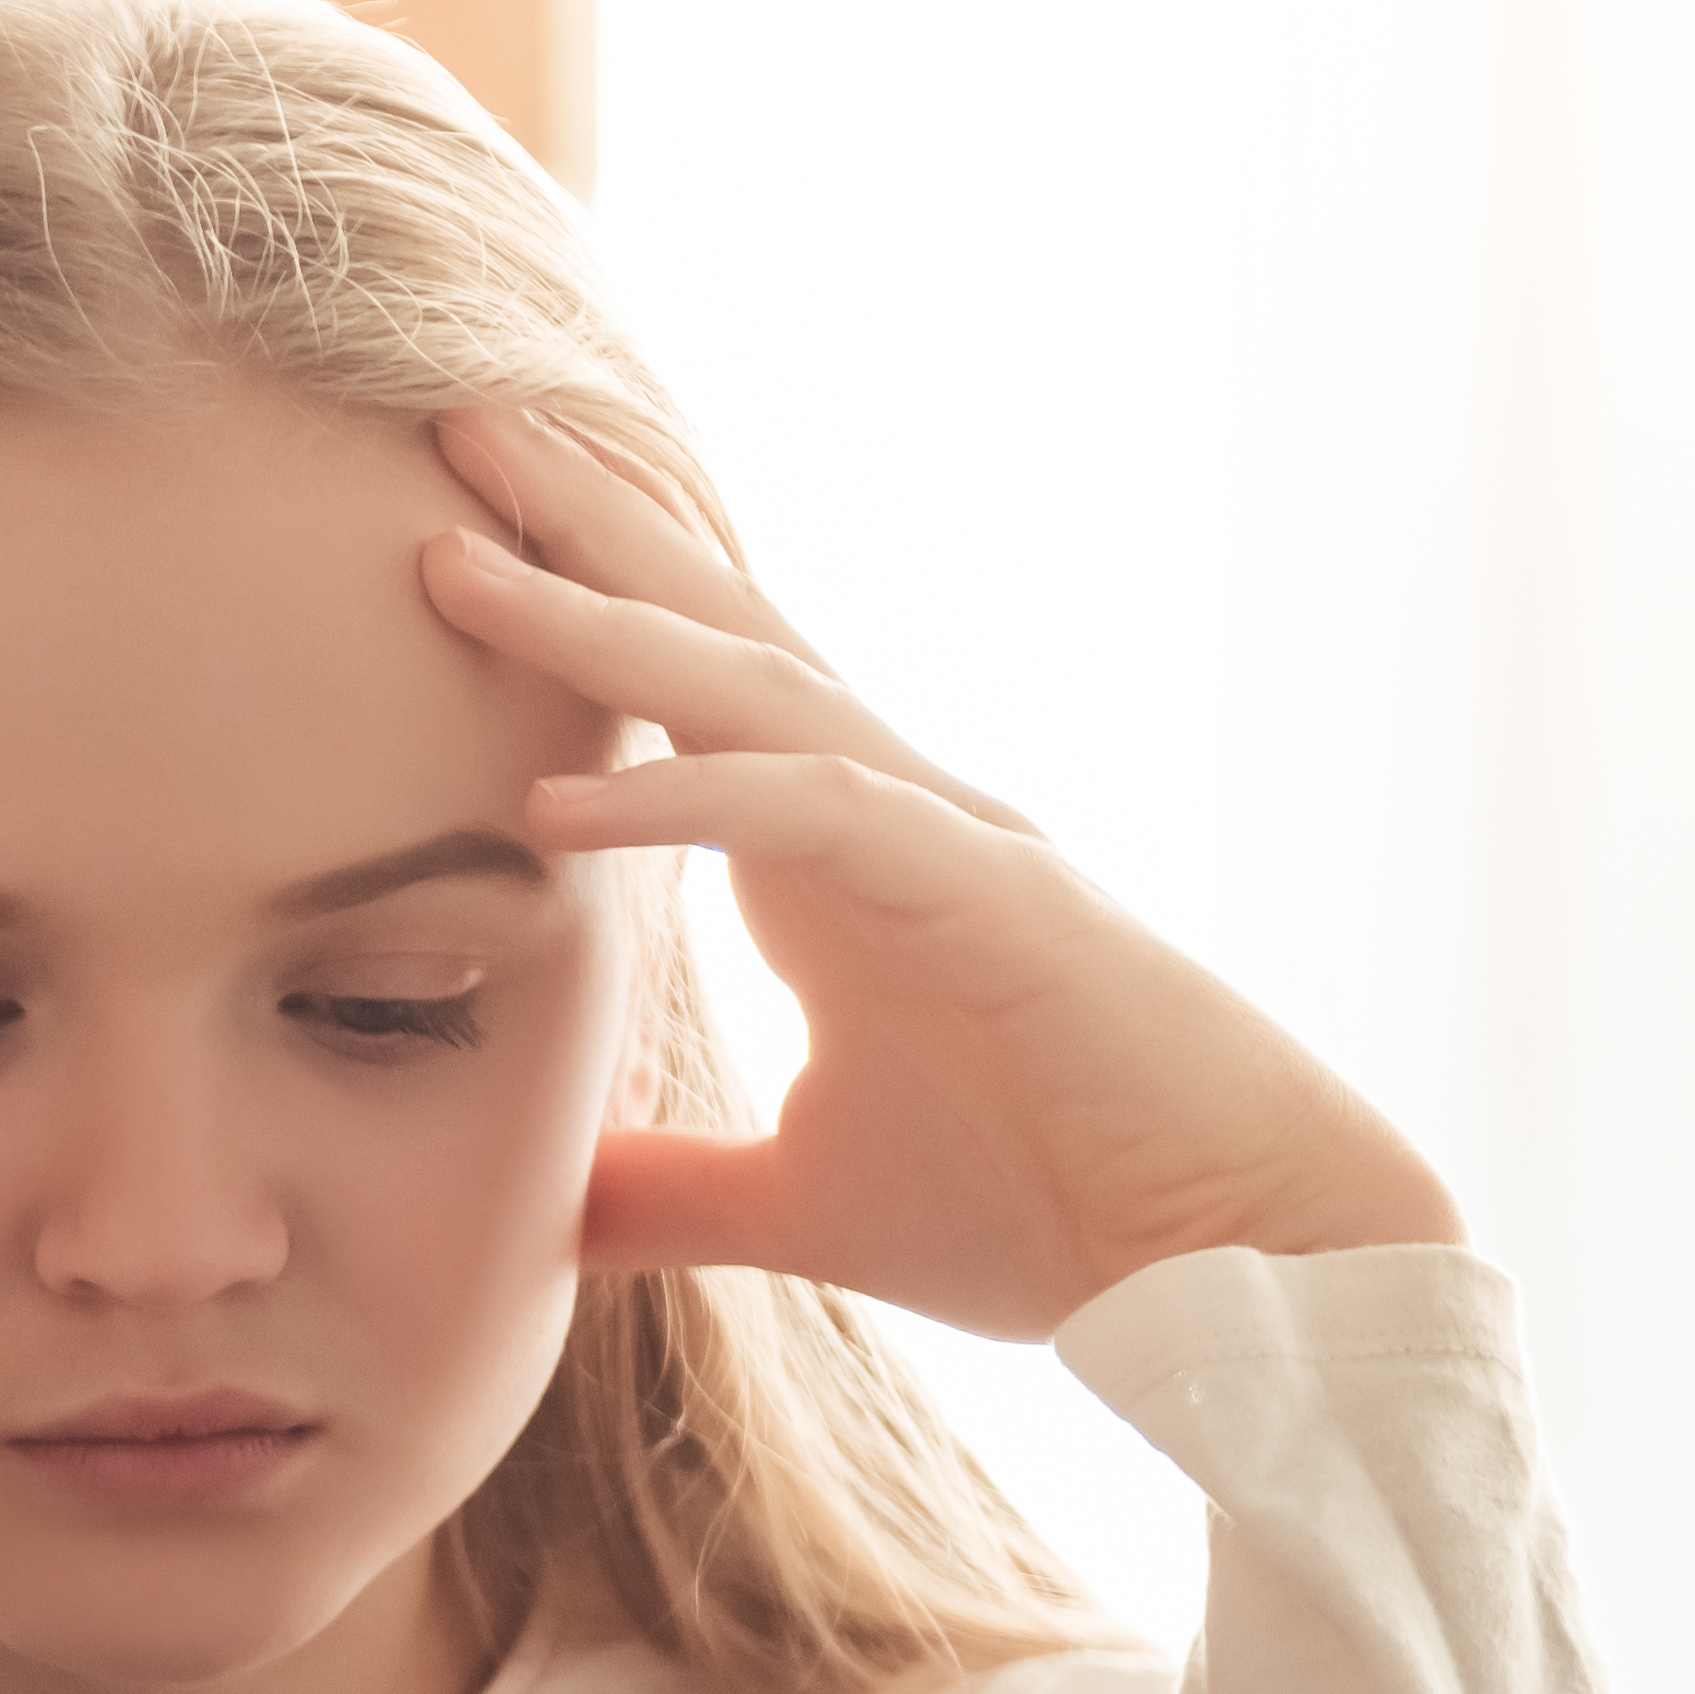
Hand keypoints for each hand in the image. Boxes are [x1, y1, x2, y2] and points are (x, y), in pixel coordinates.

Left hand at [423, 405, 1457, 1340]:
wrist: (1238, 1266)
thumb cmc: (1052, 1213)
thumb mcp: (804, 1204)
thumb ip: (675, 1188)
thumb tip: (550, 1209)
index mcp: (840, 862)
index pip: (698, 697)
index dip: (589, 607)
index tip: (457, 534)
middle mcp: (888, 816)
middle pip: (720, 635)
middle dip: (591, 530)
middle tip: (460, 427)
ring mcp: (945, 842)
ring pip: (753, 689)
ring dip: (605, 619)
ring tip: (456, 562)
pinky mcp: (990, 902)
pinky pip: (815, 816)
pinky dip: (685, 798)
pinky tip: (553, 800)